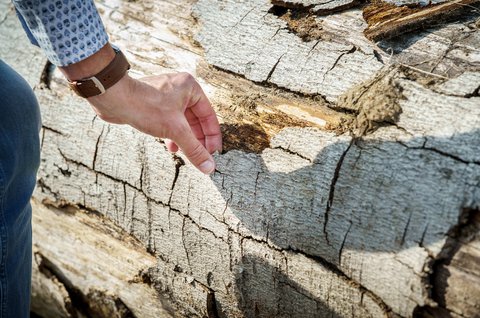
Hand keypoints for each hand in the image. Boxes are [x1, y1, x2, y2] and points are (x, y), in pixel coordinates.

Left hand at [87, 72, 221, 173]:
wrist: (114, 98)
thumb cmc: (145, 106)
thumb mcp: (176, 131)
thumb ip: (194, 149)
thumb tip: (209, 167)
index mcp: (191, 88)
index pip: (209, 116)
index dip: (212, 136)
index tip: (213, 152)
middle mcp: (180, 89)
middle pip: (196, 119)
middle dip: (197, 139)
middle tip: (201, 156)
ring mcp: (166, 95)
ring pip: (182, 121)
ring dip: (184, 138)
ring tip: (185, 153)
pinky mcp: (154, 103)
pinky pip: (170, 121)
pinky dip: (172, 133)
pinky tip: (170, 146)